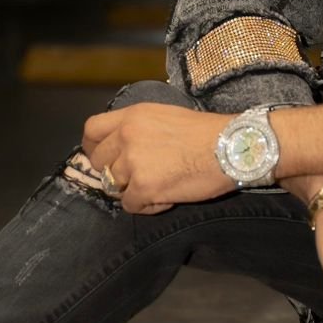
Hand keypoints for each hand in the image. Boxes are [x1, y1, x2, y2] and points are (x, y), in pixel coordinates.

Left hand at [81, 103, 233, 213]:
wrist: (230, 147)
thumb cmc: (206, 132)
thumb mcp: (165, 116)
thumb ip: (139, 128)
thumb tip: (124, 146)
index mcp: (132, 116)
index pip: (91, 130)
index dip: (93, 147)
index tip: (101, 157)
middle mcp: (126, 136)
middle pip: (98, 162)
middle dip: (112, 173)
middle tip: (133, 179)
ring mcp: (133, 163)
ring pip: (113, 186)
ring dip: (133, 190)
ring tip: (158, 187)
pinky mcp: (144, 188)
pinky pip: (131, 205)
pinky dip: (147, 206)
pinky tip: (166, 198)